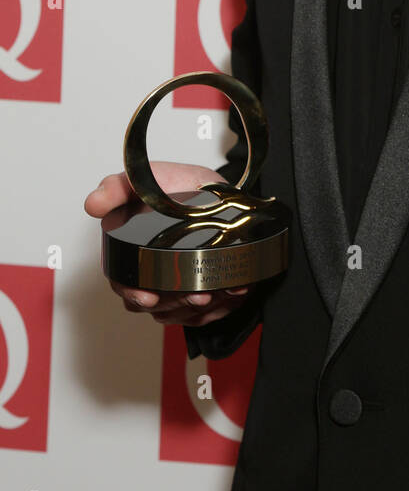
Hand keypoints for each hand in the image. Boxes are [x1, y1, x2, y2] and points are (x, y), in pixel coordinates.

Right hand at [84, 162, 252, 325]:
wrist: (217, 188)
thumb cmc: (179, 185)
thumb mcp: (150, 178)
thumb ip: (118, 188)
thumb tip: (93, 204)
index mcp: (134, 253)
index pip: (124, 284)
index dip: (134, 294)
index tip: (149, 298)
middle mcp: (153, 272)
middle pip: (155, 304)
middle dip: (176, 303)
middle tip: (196, 294)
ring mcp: (178, 284)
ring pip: (181, 312)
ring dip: (199, 306)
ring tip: (216, 292)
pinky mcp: (202, 289)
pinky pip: (209, 311)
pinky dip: (222, 304)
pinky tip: (233, 290)